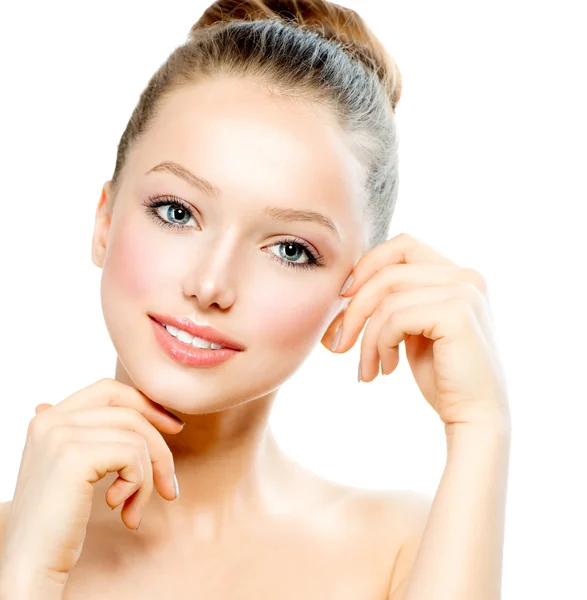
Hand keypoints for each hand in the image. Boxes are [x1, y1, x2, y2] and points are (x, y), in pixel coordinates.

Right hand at [0, 378, 183, 590]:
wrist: (29, 565)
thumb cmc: (59, 522)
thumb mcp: (77, 470)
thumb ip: (98, 438)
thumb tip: (152, 417)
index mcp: (48, 418)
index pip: (109, 390)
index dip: (147, 404)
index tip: (174, 428)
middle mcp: (51, 420)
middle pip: (130, 413)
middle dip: (159, 448)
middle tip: (170, 487)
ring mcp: (61, 435)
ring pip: (137, 438)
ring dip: (148, 479)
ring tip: (133, 510)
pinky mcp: (75, 456)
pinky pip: (133, 456)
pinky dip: (139, 485)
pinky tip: (120, 509)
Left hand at [326, 233, 509, 428]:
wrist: (473, 416)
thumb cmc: (441, 375)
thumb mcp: (412, 328)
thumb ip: (393, 301)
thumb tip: (345, 288)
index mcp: (457, 275)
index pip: (403, 246)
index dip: (368, 266)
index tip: (345, 299)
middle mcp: (466, 276)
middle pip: (388, 270)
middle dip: (356, 306)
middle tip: (339, 342)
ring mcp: (464, 292)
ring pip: (388, 298)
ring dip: (367, 337)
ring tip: (368, 367)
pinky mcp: (457, 313)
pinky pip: (396, 318)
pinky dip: (380, 344)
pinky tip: (386, 370)